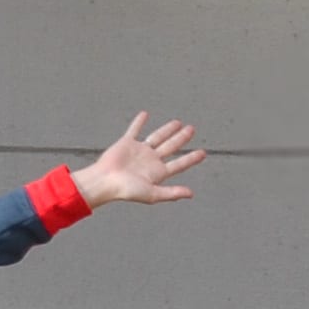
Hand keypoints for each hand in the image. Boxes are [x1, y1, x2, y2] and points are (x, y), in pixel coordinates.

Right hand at [73, 113, 203, 207]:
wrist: (105, 181)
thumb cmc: (126, 190)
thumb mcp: (152, 194)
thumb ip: (171, 193)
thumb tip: (191, 194)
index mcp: (157, 173)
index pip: (178, 164)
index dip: (191, 158)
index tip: (203, 153)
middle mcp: (150, 161)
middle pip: (170, 147)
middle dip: (181, 138)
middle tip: (192, 129)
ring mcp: (138, 151)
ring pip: (157, 137)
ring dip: (167, 129)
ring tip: (178, 122)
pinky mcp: (126, 143)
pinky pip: (134, 130)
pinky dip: (139, 122)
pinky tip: (145, 114)